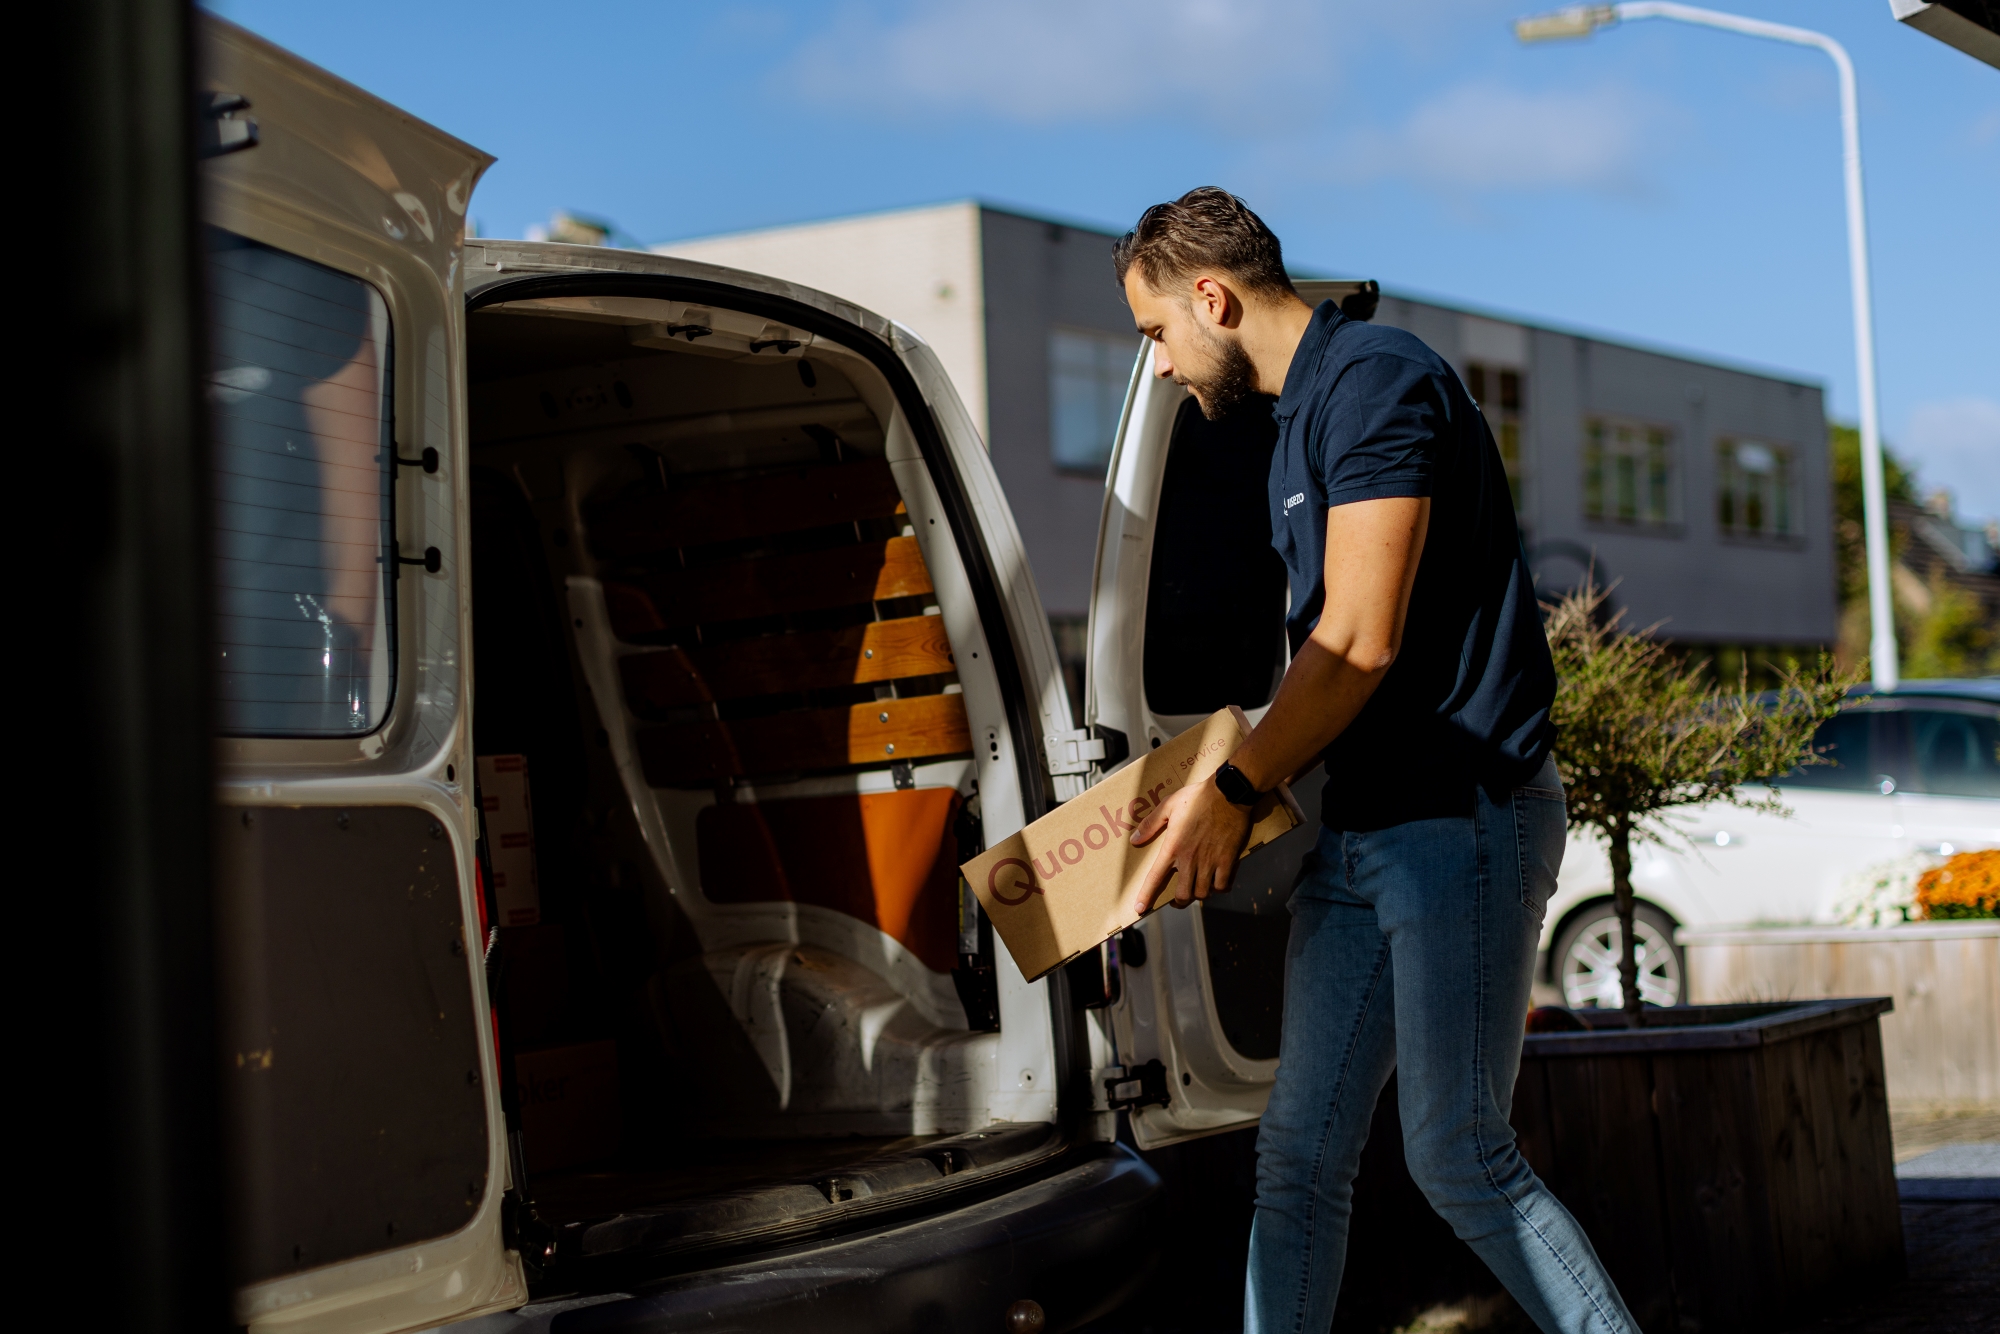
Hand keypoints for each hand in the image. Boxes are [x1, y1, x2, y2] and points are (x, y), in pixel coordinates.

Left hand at [1128, 776, 1252, 916]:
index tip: (1140, 908)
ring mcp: (1210, 861)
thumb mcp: (1169, 805)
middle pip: (1183, 895)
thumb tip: (1135, 839)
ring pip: (1203, 893)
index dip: (1147, 896)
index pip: (1155, 878)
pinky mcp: (1228, 860)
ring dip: (1199, 895)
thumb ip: (1151, 824)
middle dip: (1179, 901)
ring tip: (1197, 889)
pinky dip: (1219, 888)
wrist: (1229, 792)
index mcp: (1173, 847)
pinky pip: (1223, 885)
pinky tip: (1216, 882)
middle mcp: (1190, 859)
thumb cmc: (1198, 797)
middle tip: (1178, 898)